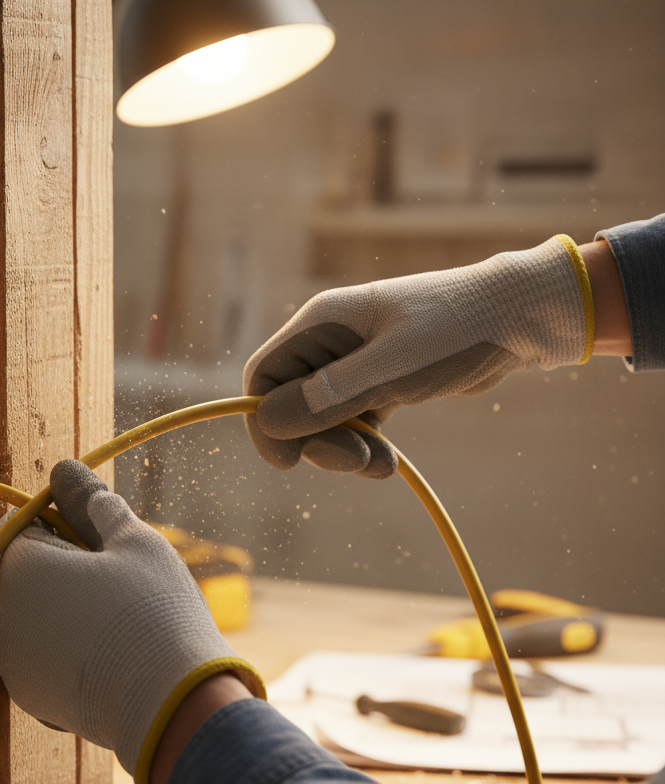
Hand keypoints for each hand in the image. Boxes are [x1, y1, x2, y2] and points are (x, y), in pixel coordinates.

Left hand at [0, 460, 264, 783]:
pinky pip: (42, 659)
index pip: (25, 527)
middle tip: (117, 586)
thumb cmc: (153, 609)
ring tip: (117, 623)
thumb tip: (64, 466)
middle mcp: (0, 615)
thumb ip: (91, 501)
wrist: (170, 703)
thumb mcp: (132, 541)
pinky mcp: (28, 699)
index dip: (65, 529)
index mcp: (19, 566)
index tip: (102, 547)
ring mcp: (10, 662)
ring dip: (65, 612)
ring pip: (35, 619)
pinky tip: (109, 658)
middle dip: (63, 572)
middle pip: (26, 574)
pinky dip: (67, 652)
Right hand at [243, 235, 591, 477]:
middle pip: (291, 404)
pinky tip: (389, 461)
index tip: (289, 462)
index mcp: (321, 323)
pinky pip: (352, 422)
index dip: (265, 421)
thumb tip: (267, 420)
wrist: (519, 317)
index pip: (263, 376)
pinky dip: (365, 445)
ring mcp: (354, 363)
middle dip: (317, 442)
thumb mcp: (389, 369)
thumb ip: (327, 396)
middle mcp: (330, 342)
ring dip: (345, 450)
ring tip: (383, 466)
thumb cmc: (453, 332)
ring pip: (322, 420)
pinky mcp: (379, 382)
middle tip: (356, 463)